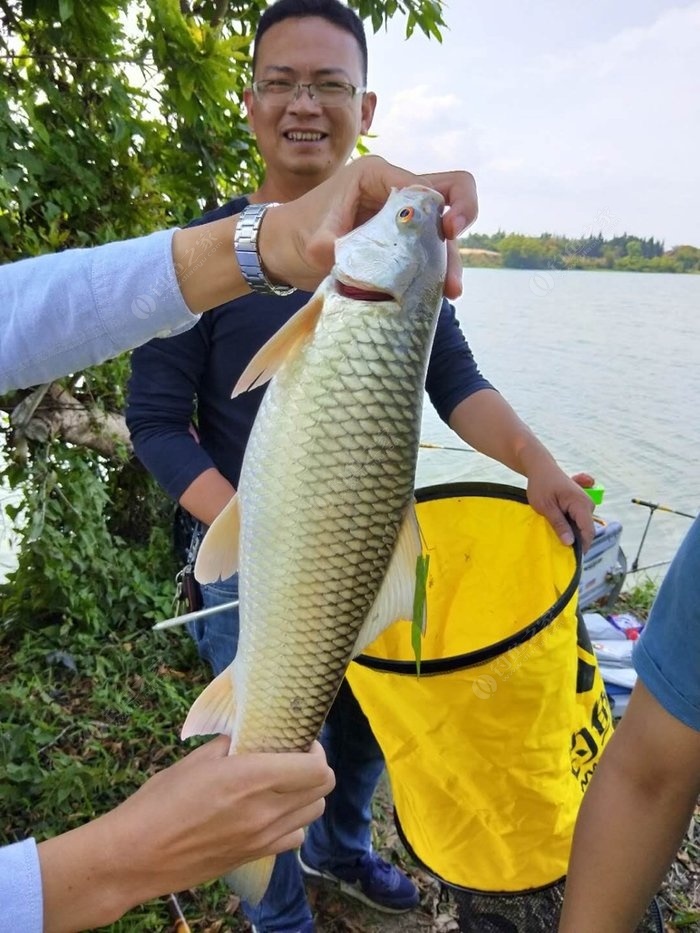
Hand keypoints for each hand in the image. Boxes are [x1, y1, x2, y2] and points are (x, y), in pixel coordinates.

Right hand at [39, 738, 334, 930]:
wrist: (136, 855)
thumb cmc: (161, 800)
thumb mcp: (196, 759)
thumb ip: (231, 745)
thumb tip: (248, 736)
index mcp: (253, 779)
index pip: (317, 767)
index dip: (315, 751)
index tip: (299, 742)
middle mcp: (266, 811)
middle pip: (322, 790)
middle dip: (314, 769)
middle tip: (292, 759)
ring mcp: (263, 839)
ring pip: (312, 814)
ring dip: (305, 796)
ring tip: (282, 785)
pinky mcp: (254, 858)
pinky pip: (293, 839)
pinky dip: (291, 823)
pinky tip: (269, 813)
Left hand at [262, 154, 477, 297]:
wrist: (277, 250)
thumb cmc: (292, 235)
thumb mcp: (315, 243)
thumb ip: (343, 250)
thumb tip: (366, 269)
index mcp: (375, 175)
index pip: (431, 185)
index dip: (450, 208)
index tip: (448, 234)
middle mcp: (392, 189)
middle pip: (446, 203)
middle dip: (457, 235)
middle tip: (452, 279)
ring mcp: (395, 213)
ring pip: (437, 230)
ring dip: (446, 260)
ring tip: (449, 293)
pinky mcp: (393, 237)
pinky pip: (424, 248)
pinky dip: (432, 268)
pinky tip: (434, 293)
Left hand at [526, 462, 595, 551]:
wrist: (541, 467)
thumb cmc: (541, 485)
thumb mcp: (546, 507)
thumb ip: (559, 524)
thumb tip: (570, 543)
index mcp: (581, 504)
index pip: (588, 531)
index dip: (582, 546)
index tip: (571, 558)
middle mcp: (588, 504)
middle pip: (586, 529)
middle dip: (576, 540)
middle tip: (558, 547)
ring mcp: (586, 502)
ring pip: (583, 525)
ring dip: (572, 531)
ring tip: (556, 533)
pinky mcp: (581, 502)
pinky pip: (580, 519)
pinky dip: (572, 524)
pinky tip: (560, 524)